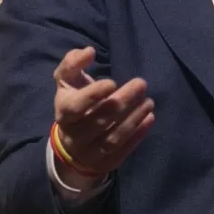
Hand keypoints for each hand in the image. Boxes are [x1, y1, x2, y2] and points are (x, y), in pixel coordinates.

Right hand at [52, 47, 154, 185]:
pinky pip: (122, 150)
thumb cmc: (74, 103)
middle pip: (98, 121)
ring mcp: (90, 151)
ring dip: (133, 119)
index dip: (92, 96)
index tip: (112, 82)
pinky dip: (138, 135)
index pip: (75, 107)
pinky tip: (150, 118)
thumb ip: (73, 63)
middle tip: (141, 83)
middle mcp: (74, 135)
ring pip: (112, 138)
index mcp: (64, 113)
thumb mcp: (67, 82)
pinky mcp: (105, 162)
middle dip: (122, 102)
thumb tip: (88, 51)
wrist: (72, 144)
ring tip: (149, 101)